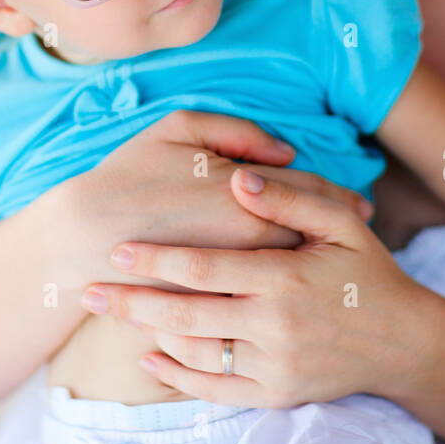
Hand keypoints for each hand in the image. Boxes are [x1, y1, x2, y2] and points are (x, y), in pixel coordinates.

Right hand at [59, 110, 370, 292]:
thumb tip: (286, 151)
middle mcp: (249, 245)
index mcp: (247, 198)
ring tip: (341, 270)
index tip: (363, 204)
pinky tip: (295, 299)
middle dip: (341, 239)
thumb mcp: (179, 129)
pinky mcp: (213, 314)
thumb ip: (237, 131)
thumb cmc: (129, 175)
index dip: (340, 197)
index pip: (312, 197)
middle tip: (363, 236)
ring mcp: (233, 286)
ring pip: (294, 282)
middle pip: (312, 242)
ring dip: (320, 275)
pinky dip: (284, 303)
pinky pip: (262, 312)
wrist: (80, 236)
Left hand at [80, 166, 427, 406]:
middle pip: (187, 315)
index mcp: (285, 279)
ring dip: (150, 334)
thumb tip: (239, 175)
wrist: (404, 343)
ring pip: (196, 353)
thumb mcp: (340, 224)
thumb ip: (289, 198)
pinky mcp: (277, 396)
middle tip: (89, 290)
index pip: (204, 268)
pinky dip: (178, 376)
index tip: (117, 248)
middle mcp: (275, 328)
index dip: (156, 259)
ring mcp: (275, 368)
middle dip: (133, 301)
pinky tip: (149, 356)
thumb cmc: (369, 273)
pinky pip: (217, 390)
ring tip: (114, 314)